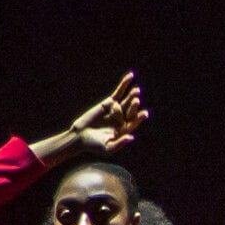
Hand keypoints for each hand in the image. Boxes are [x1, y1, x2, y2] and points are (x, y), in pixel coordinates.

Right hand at [31, 71, 148, 164]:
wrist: (80, 137)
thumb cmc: (94, 146)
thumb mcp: (107, 148)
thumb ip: (119, 143)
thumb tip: (132, 137)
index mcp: (125, 130)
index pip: (134, 122)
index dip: (140, 118)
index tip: (144, 113)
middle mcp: (123, 119)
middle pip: (131, 110)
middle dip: (134, 106)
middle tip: (136, 100)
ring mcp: (116, 110)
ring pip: (127, 100)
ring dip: (132, 95)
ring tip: (136, 91)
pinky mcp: (109, 103)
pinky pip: (118, 92)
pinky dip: (124, 84)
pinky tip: (130, 76)